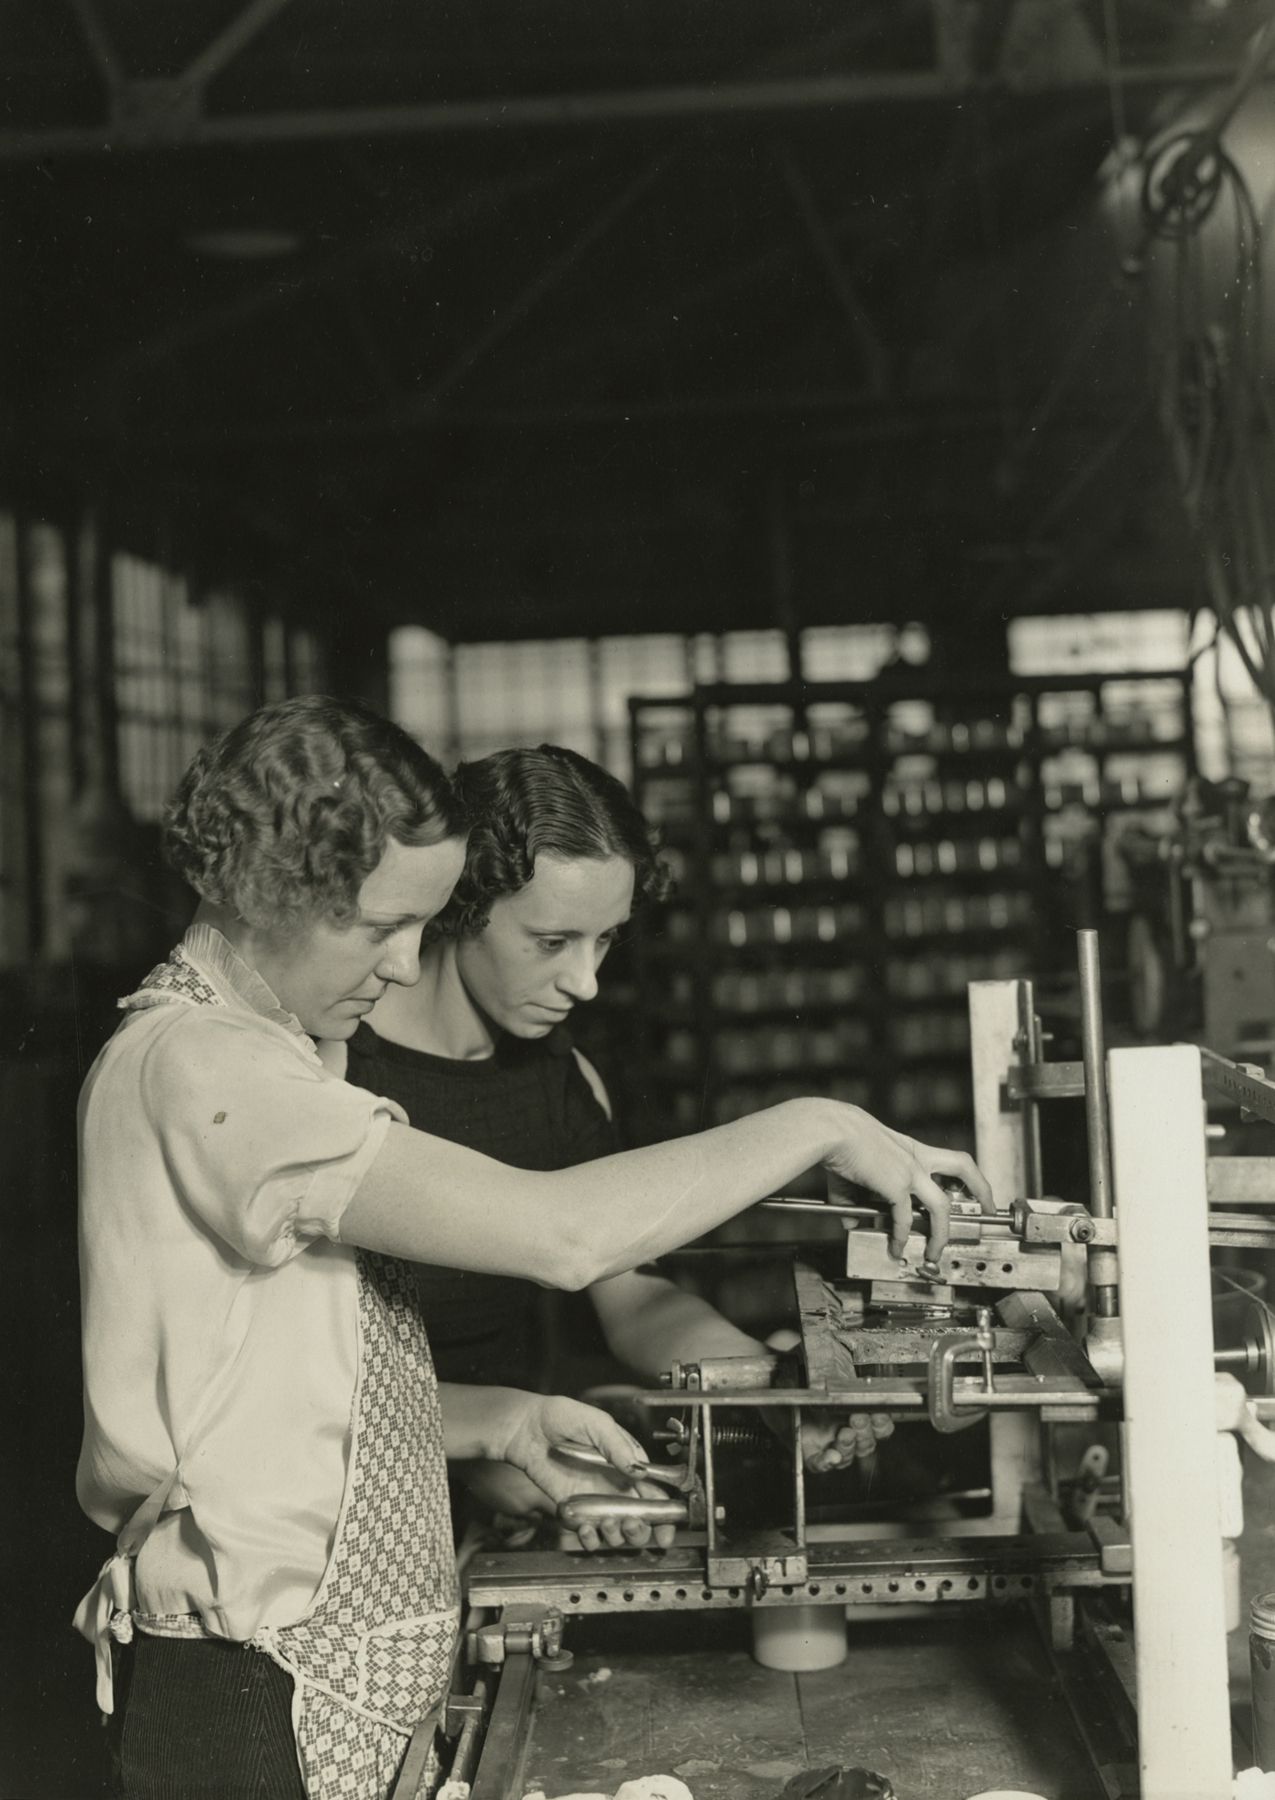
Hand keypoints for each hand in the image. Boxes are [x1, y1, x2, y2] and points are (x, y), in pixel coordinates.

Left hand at [496, 1393, 677, 1552]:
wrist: (527, 1429)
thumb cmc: (562, 1417)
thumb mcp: (596, 1422)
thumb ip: (618, 1446)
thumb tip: (639, 1470)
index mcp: (629, 1464)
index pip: (656, 1494)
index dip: (666, 1515)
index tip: (666, 1529)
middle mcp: (616, 1486)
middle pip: (642, 1520)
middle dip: (641, 1530)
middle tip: (630, 1523)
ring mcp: (596, 1500)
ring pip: (618, 1532)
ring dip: (617, 1536)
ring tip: (606, 1523)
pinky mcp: (576, 1511)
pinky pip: (589, 1534)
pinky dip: (591, 1539)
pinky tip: (587, 1529)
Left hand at [763, 1331, 894, 1472]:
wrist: (771, 1380)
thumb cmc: (799, 1368)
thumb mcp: (820, 1361)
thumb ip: (834, 1363)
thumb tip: (844, 1363)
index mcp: (854, 1408)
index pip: (880, 1424)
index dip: (882, 1422)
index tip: (878, 1413)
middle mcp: (845, 1427)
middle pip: (867, 1442)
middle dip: (866, 1431)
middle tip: (858, 1418)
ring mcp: (827, 1441)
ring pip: (848, 1454)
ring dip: (849, 1446)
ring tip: (844, 1433)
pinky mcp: (807, 1450)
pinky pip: (819, 1463)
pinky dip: (826, 1462)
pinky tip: (830, 1457)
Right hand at [822, 1108, 993, 1258]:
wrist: (832, 1129)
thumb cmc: (840, 1137)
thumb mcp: (856, 1166)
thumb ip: (855, 1195)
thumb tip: (850, 1221)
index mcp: (911, 1149)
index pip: (945, 1160)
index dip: (961, 1175)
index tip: (968, 1189)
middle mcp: (917, 1158)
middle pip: (964, 1167)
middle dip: (982, 1188)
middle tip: (989, 1207)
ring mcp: (911, 1171)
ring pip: (942, 1206)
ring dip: (942, 1234)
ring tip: (935, 1252)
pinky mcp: (897, 1185)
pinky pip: (905, 1218)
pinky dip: (902, 1236)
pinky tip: (896, 1246)